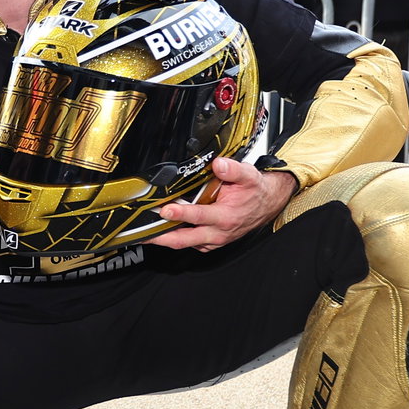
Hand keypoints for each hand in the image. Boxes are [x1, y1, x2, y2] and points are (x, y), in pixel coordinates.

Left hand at [142, 157, 296, 252]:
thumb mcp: (248, 175)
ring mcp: (213, 240)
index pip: (199, 216)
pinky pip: (189, 243)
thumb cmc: (254, 191)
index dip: (181, 213)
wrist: (266, 204)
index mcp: (226, 216)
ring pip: (184, 243)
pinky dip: (175, 238)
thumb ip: (233, 169)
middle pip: (184, 240)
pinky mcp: (210, 242)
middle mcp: (218, 232)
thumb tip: (218, 164)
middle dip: (161, 238)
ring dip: (164, 239)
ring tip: (144, 233)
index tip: (165, 210)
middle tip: (142, 233)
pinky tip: (162, 231)